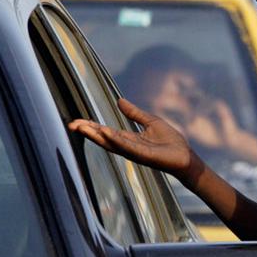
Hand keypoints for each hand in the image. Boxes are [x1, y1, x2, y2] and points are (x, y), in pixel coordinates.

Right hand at [67, 98, 194, 176]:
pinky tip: (105, 132)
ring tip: (82, 127)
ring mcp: (133, 151)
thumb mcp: (150, 121)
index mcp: (128, 139)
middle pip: (103, 138)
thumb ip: (134, 113)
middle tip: (71, 124)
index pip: (105, 132)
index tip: (76, 121)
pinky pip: (126, 146)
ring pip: (110, 143)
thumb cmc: (170, 141)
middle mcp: (127, 146)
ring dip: (96, 135)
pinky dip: (115, 139)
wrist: (185, 156)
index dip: (91, 127)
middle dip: (87, 132)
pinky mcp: (142, 154)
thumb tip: (119, 100)